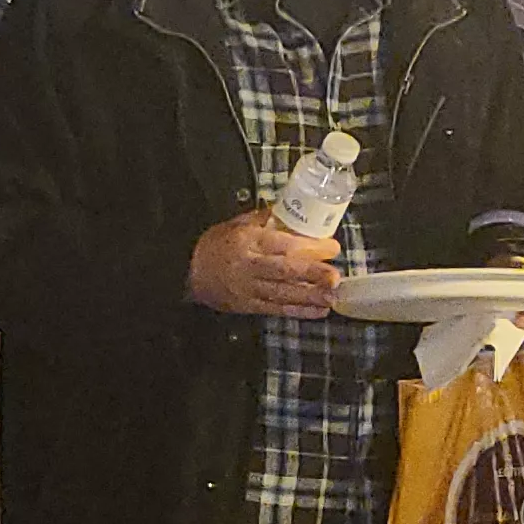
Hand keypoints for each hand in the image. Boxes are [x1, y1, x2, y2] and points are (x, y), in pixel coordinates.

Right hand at [187, 209, 339, 318]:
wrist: (187, 271)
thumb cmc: (215, 244)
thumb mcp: (236, 224)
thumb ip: (265, 219)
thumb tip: (293, 212)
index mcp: (248, 241)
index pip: (282, 243)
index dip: (309, 247)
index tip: (332, 247)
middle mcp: (249, 265)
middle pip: (285, 270)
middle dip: (312, 274)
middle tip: (335, 277)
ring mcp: (248, 288)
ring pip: (283, 293)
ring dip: (310, 296)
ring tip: (332, 297)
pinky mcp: (247, 305)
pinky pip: (275, 309)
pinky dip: (298, 311)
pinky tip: (318, 311)